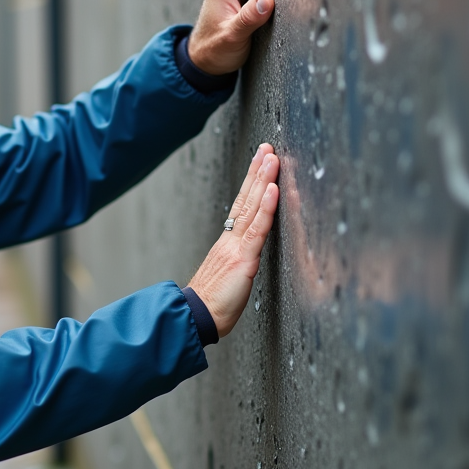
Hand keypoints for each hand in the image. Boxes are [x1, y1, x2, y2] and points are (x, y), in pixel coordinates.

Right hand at [188, 144, 279, 336]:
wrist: (196, 319)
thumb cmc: (211, 305)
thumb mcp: (226, 277)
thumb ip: (236, 261)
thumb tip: (245, 255)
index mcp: (227, 243)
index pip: (241, 206)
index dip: (251, 183)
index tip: (259, 162)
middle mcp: (230, 240)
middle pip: (245, 199)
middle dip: (256, 171)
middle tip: (266, 148)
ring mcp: (235, 247)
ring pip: (251, 207)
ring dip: (263, 179)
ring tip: (272, 157)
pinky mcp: (243, 259)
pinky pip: (257, 229)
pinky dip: (266, 207)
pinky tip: (273, 188)